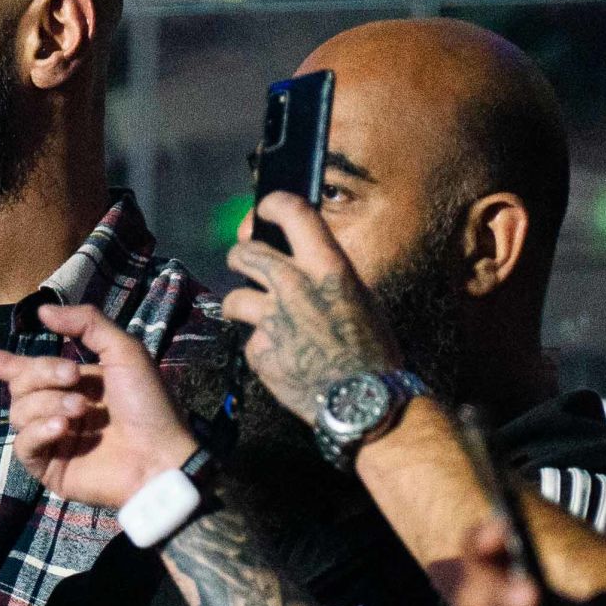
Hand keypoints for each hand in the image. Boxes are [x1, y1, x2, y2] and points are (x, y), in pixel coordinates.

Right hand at [0, 301, 194, 511]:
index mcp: (75, 383)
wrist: (160, 455)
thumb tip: (42, 311)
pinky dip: (39, 431)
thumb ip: (87, 324)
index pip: (29, 371)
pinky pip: (23, 445)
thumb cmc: (148, 405)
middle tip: (74, 378)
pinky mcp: (50, 468)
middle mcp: (60, 409)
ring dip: (48, 403)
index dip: (5, 364)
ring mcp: (53, 440)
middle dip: (42, 374)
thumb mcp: (124, 351)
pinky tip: (63, 430)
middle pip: (21, 384)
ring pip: (19, 412)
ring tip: (80, 410)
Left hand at [221, 190, 405, 430]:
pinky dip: (260, 349)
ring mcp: (273, 320)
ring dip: (238, 305)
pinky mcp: (260, 352)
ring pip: (233, 298)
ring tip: (247, 314)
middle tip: (242, 263)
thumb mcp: (359, 298)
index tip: (265, 210)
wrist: (362, 400)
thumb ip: (326, 276)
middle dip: (239, 256)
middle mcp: (294, 285)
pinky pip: (249, 342)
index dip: (272, 205)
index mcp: (327, 266)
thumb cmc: (372, 350)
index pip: (291, 212)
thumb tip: (306, 265)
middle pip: (245, 253)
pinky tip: (278, 358)